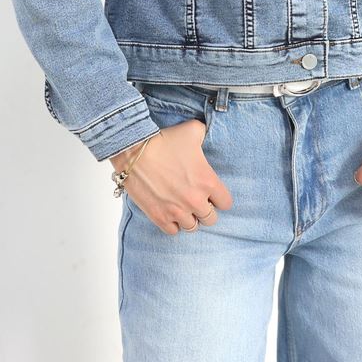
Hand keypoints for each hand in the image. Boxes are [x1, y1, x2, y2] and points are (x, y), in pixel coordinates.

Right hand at [109, 119, 232, 234]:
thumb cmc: (164, 140)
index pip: (226, 203)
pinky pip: (173, 231)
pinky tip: (170, 212)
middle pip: (211, 218)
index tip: (212, 192)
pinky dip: (173, 224)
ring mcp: (177, 211)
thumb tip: (207, 133)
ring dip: (190, 217)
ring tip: (183, 206)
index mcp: (208, 182)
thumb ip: (206, 133)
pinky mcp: (159, 217)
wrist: (134, 150)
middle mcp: (195, 200)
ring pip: (192, 227)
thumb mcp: (193, 130)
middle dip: (205, 209)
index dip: (220, 197)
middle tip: (196, 199)